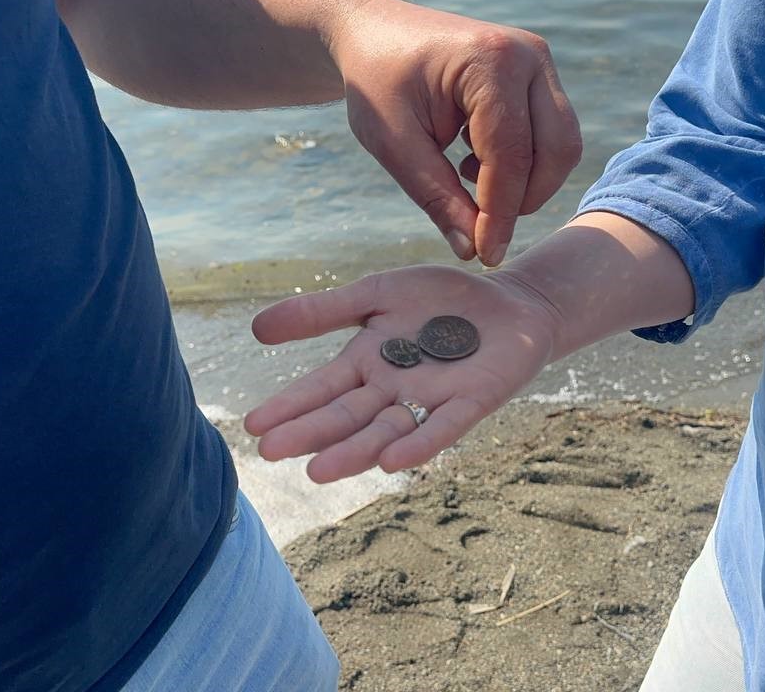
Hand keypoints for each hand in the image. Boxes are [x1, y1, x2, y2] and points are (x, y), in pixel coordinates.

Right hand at [244, 266, 561, 482]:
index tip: (254, 426)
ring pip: (385, 431)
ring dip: (353, 452)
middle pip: (346, 416)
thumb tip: (255, 328)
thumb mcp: (376, 294)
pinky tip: (393, 461)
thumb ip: (323, 311)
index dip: (290, 407)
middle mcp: (392, 390)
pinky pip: (442, 427)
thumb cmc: (440, 299)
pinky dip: (418, 443)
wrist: (510, 302)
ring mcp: (430, 400)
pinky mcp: (471, 403)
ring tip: (318, 471)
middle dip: (310, 433)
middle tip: (271, 451)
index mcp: (367, 363)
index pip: (321, 389)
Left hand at [329, 0, 581, 265]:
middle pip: (556, 150)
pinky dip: (523, 164)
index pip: (510, 154)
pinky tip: (474, 162)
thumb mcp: (392, 143)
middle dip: (524, 200)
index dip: (500, 213)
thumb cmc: (377, 83)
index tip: (485, 255)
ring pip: (562, 145)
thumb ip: (435, 196)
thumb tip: (472, 250)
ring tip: (467, 180)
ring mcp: (539, 63)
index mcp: (489, 62)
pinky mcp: (540, 76)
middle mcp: (528, 55)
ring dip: (526, 182)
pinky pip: (551, 134)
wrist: (374, 35)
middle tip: (480, 226)